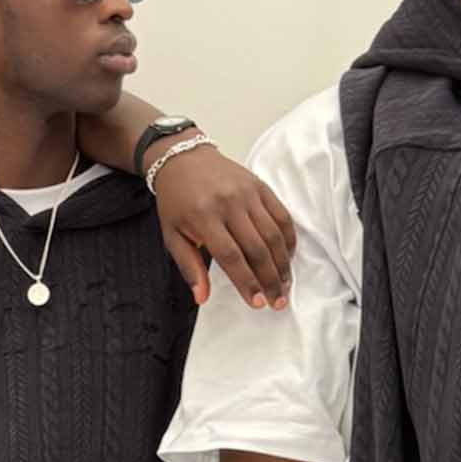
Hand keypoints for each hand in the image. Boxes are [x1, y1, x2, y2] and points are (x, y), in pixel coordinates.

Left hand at [150, 142, 293, 311]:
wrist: (183, 158)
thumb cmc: (176, 201)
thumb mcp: (172, 235)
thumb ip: (189, 267)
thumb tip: (202, 298)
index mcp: (203, 217)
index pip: (231, 256)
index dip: (246, 282)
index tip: (257, 303)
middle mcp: (229, 204)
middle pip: (257, 248)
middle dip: (270, 279)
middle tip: (278, 302)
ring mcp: (248, 193)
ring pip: (273, 234)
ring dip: (282, 263)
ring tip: (285, 285)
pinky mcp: (260, 186)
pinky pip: (281, 215)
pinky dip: (288, 238)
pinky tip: (288, 257)